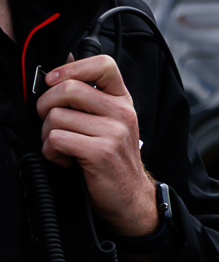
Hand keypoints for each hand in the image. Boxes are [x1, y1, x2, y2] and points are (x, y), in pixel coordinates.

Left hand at [35, 55, 157, 238]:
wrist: (130, 198)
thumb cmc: (112, 159)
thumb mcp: (108, 122)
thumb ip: (90, 95)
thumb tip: (65, 62)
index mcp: (123, 102)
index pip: (104, 64)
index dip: (71, 68)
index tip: (55, 82)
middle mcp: (123, 114)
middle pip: (67, 89)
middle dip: (45, 106)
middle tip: (51, 122)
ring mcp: (114, 133)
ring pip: (56, 117)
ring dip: (46, 134)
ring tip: (61, 146)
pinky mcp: (102, 153)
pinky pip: (56, 139)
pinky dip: (51, 151)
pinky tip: (65, 159)